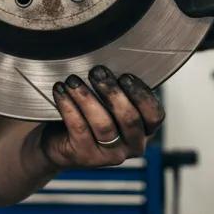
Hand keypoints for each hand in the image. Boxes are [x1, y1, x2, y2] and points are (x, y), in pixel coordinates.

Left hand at [40, 66, 164, 169]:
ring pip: (102, 124)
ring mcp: (109, 156)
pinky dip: (68, 106)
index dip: (142, 95)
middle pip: (129, 119)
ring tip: (73, 80)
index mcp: (144, 131)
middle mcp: (131, 146)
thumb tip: (116, 57)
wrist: (59, 142)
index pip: (154, 115)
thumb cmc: (89, 116)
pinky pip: (79, 128)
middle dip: (112, 92)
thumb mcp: (109, 103)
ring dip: (86, 97)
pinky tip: (60, 91)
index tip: (125, 75)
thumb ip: (119, 89)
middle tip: (97, 72)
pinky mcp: (85, 157)